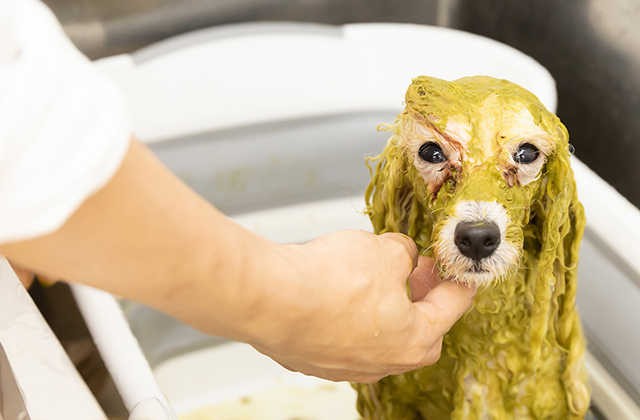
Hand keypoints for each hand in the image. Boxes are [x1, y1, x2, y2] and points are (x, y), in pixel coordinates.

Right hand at [244, 230, 476, 382]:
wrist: (271, 298)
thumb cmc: (328, 282)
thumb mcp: (384, 250)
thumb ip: (403, 254)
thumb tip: (401, 256)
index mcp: (414, 339)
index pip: (451, 308)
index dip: (458, 283)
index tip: (460, 274)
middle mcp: (383, 361)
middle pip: (418, 333)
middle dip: (422, 301)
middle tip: (417, 275)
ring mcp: (347, 366)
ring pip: (379, 338)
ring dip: (384, 310)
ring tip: (373, 280)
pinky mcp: (315, 360)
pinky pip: (344, 338)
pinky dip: (350, 316)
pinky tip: (337, 293)